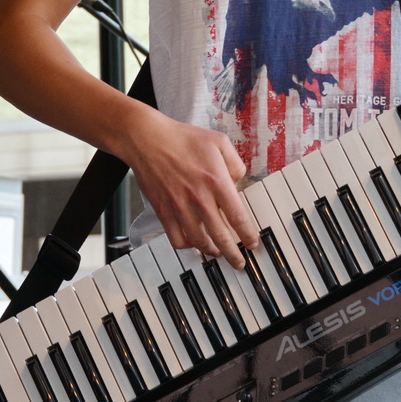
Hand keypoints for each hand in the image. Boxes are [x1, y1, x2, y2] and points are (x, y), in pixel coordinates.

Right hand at [123, 113, 258, 266]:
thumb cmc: (183, 139)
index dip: (248, 235)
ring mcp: (179, 207)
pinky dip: (187, 246)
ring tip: (218, 253)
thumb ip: (235, 163)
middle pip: (221, 236)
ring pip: (199, 242)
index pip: (238, 217)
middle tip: (239, 262)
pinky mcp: (163, 211)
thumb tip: (239, 183)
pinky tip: (193, 243)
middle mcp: (199, 198)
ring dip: (211, 251)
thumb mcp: (219, 142)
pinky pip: (177, 239)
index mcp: (216, 181)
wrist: (147, 140)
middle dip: (233, 254)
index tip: (252, 243)